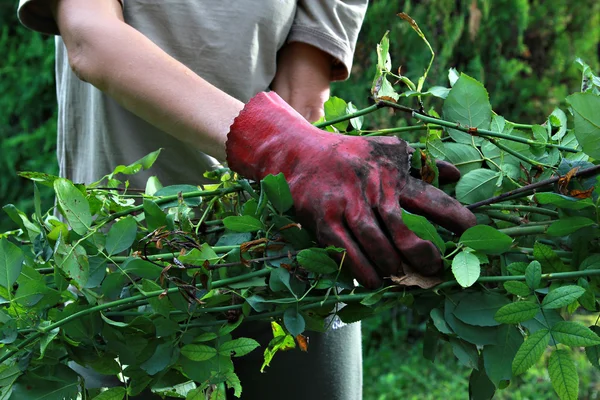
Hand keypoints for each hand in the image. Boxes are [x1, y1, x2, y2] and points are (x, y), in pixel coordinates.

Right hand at [226, 92, 475, 288]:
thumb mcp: (387, 150)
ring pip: (377, 247)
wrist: (298, 155)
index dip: (455, 218)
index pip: (431, 198)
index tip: (474, 233)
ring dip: (396, 268)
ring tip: (407, 278)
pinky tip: (376, 282)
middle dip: (425, 255)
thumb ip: (422, 164)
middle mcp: (371, 190)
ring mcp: (345, 208)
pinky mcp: (324, 222)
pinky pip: (348, 254)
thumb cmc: (349, 155)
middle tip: (437, 269)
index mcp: (391, 173)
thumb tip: (457, 176)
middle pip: (404, 230)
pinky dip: (364, 272)